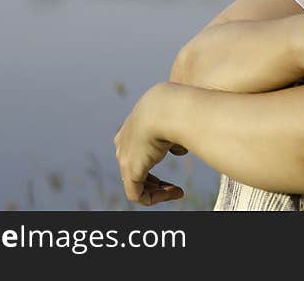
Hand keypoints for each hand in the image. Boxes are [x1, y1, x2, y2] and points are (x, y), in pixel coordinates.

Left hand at [114, 82, 187, 204]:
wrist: (166, 107)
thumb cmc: (176, 108)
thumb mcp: (175, 120)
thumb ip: (174, 137)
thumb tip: (179, 150)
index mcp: (133, 125)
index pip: (139, 148)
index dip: (156, 157)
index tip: (176, 157)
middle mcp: (124, 141)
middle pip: (136, 167)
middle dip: (155, 180)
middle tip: (174, 186)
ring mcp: (125, 156)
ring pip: (136, 183)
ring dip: (158, 190)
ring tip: (177, 191)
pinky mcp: (130, 170)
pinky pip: (137, 194)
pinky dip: (156, 197)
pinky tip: (174, 192)